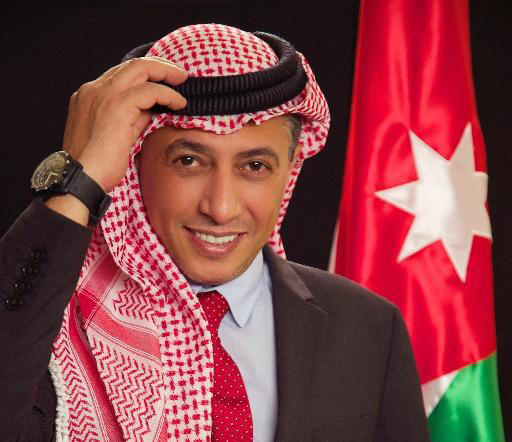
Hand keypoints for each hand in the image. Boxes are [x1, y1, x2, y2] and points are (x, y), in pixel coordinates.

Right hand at [62, 57, 187, 191]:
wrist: (82, 178)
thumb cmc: (97, 166)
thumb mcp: (117, 136)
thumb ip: (132, 119)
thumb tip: (152, 109)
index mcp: (90, 97)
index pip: (121, 75)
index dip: (145, 75)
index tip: (164, 81)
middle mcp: (94, 90)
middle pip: (131, 65)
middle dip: (159, 66)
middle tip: (179, 75)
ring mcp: (103, 95)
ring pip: (140, 69)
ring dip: (166, 73)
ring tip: (183, 82)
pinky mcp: (117, 106)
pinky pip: (149, 91)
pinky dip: (168, 94)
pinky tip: (179, 103)